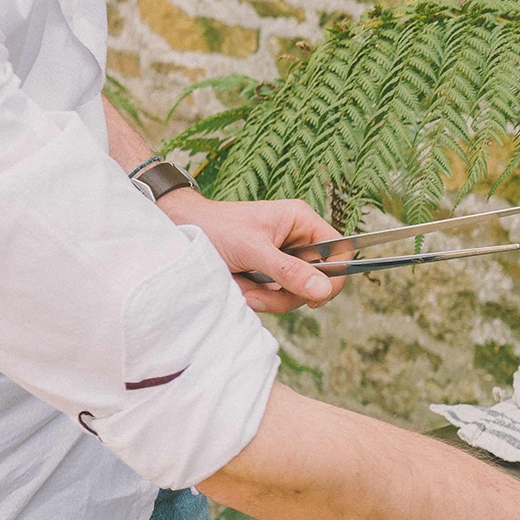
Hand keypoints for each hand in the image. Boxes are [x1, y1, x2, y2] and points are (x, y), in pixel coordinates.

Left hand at [159, 190, 346, 313]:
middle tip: (258, 295)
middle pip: (318, 279)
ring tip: (243, 289)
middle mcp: (298, 239)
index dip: (335, 275)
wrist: (179, 233)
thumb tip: (323, 290)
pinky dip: (260, 298)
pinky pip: (279, 296)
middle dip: (288, 293)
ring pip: (297, 293)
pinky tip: (240, 288)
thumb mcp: (252, 249)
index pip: (340, 250)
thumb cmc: (214, 228)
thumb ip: (288, 271)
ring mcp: (285, 258)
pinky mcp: (270, 274)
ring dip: (270, 298)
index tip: (315, 297)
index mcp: (302, 222)